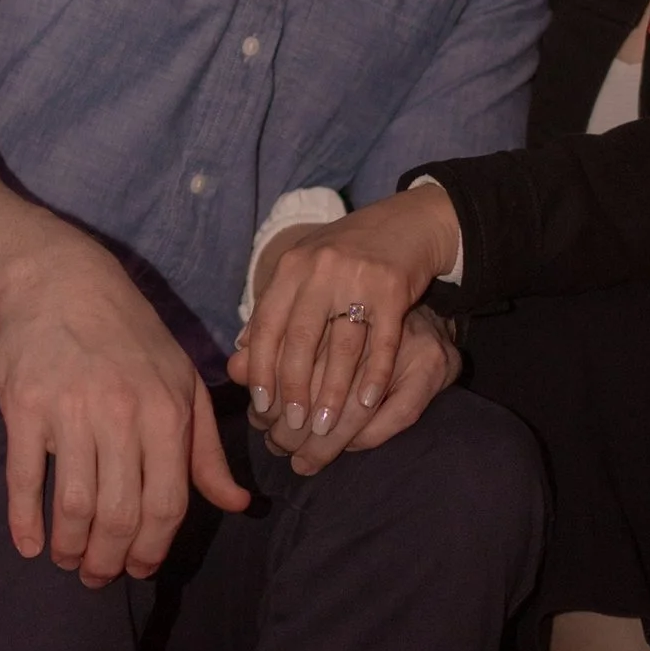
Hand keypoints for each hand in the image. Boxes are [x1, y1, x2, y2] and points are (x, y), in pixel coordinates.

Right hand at [0, 230, 247, 584]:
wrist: (60, 281)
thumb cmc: (130, 337)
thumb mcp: (183, 384)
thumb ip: (207, 450)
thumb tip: (239, 504)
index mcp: (168, 411)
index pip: (167, 502)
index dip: (153, 547)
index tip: (139, 569)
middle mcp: (123, 413)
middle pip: (120, 513)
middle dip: (109, 560)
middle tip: (98, 577)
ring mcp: (71, 410)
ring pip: (74, 504)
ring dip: (71, 546)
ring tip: (68, 560)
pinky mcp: (25, 405)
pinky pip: (25, 477)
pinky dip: (25, 520)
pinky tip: (29, 544)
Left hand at [229, 185, 458, 464]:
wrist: (407, 222)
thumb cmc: (349, 253)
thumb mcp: (304, 268)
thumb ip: (275, 306)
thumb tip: (241, 351)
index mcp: (292, 266)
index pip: (267, 324)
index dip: (261, 368)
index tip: (262, 405)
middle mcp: (320, 269)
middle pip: (300, 339)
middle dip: (294, 389)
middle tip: (292, 426)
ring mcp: (358, 278)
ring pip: (341, 346)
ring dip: (333, 392)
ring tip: (327, 427)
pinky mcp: (393, 288)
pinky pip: (382, 341)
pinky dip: (374, 375)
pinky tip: (367, 403)